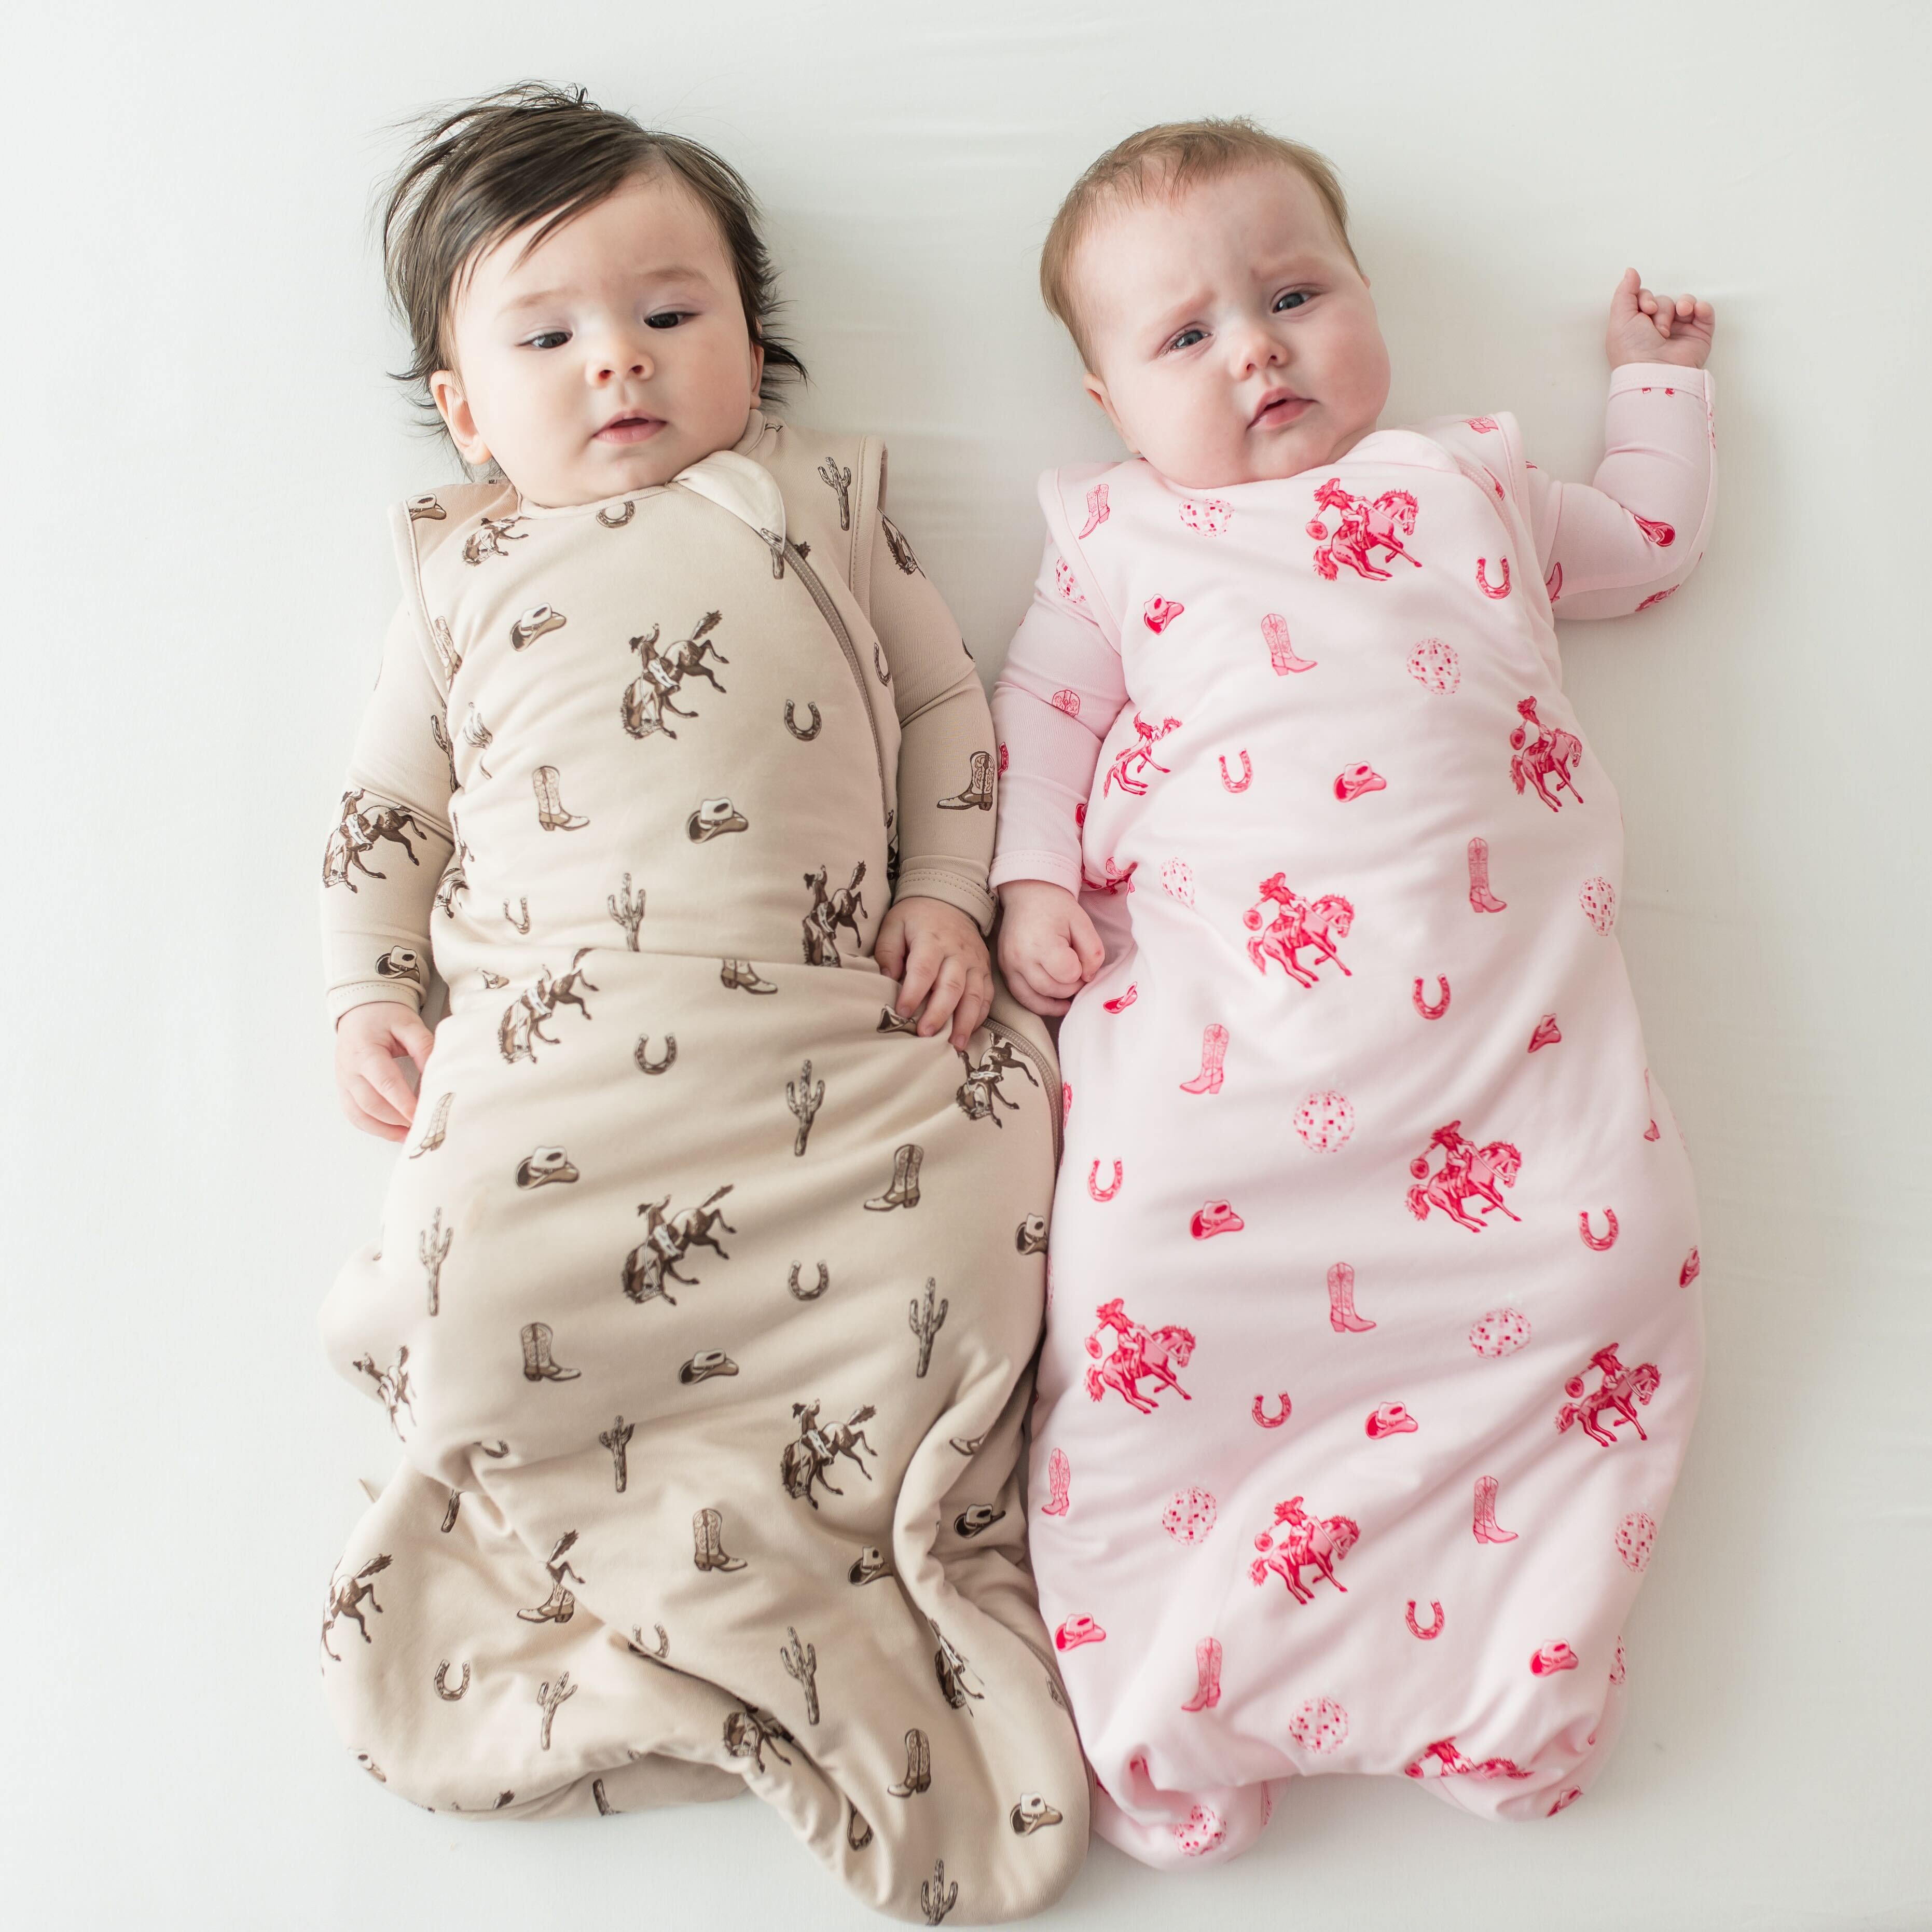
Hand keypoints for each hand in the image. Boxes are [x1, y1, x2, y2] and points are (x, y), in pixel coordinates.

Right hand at [335, 999, 434, 1140]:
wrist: (361, 1011)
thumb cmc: (385, 1016)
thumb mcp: (408, 1024)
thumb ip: (423, 1047)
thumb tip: (437, 1074)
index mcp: (365, 1051)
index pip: (385, 1082)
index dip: (403, 1102)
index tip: (421, 1115)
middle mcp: (349, 1069)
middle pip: (371, 1103)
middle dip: (397, 1119)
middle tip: (422, 1127)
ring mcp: (344, 1081)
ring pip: (360, 1114)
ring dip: (385, 1129)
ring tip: (411, 1136)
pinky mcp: (344, 1089)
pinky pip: (354, 1115)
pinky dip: (373, 1128)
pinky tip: (394, 1132)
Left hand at [875, 896, 993, 1049]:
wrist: (949, 900)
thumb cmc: (916, 917)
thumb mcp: (894, 924)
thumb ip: (887, 951)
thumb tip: (888, 978)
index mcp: (932, 939)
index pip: (923, 970)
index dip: (913, 993)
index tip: (901, 1012)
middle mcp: (957, 952)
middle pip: (951, 986)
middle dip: (939, 1013)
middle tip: (925, 1034)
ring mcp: (974, 962)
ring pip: (974, 995)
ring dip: (965, 1022)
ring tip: (956, 1044)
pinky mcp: (984, 969)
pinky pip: (987, 996)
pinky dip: (980, 1016)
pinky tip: (970, 1032)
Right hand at [997, 879, 1103, 1016]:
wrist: (1027, 894)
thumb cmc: (1056, 908)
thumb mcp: (1083, 922)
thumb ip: (1093, 952)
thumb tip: (1088, 977)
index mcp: (1042, 943)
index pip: (1068, 974)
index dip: (1081, 970)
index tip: (1081, 958)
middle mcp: (1021, 959)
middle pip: (1053, 989)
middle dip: (1072, 985)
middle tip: (1077, 970)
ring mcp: (1009, 967)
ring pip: (1036, 1000)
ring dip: (1057, 999)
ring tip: (1068, 989)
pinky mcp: (1004, 971)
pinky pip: (1022, 998)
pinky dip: (1040, 1004)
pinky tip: (1055, 1002)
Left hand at [1607, 267, 1714, 368]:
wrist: (1655, 372)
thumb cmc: (1633, 351)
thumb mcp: (1620, 318)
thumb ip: (1625, 292)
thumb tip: (1631, 272)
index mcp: (1639, 326)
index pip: (1646, 298)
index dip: (1646, 298)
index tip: (1645, 310)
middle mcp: (1658, 329)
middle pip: (1665, 300)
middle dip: (1662, 308)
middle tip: (1656, 328)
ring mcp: (1680, 332)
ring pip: (1684, 303)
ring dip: (1681, 305)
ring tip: (1677, 319)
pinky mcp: (1698, 336)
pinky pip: (1705, 312)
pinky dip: (1702, 308)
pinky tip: (1693, 312)